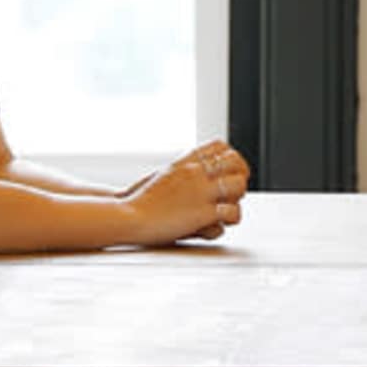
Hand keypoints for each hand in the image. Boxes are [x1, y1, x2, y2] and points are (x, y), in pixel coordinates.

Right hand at [123, 148, 241, 244]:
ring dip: (238, 196)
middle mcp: (196, 172)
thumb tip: (192, 172)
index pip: (219, 146)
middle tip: (235, 189)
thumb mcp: (162, 175)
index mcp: (186, 161)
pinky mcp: (203, 213)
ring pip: (239, 185)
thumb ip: (181, 172)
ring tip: (230, 206)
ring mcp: (201, 191)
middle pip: (234, 161)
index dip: (230, 156)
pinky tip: (224, 221)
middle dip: (240, 174)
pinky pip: (231, 211)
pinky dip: (232, 217)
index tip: (229, 169)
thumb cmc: (138, 199)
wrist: (126, 214)